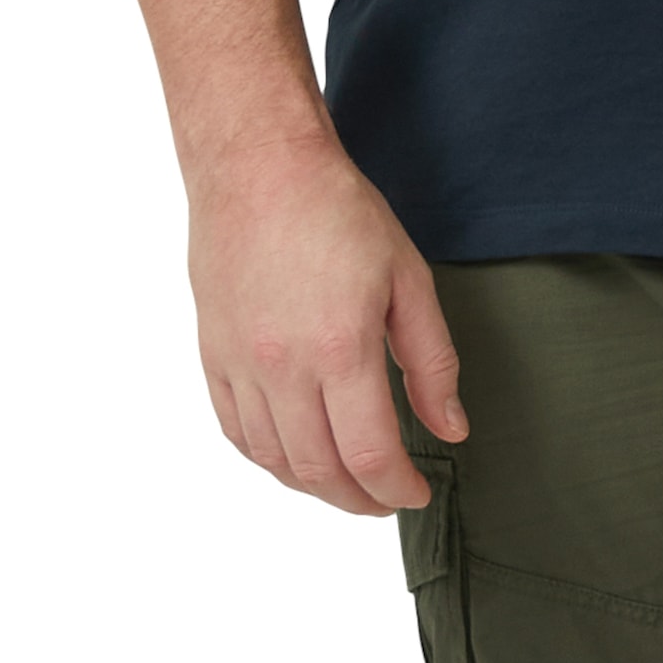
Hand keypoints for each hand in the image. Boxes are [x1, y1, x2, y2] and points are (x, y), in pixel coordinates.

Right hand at [187, 136, 463, 514]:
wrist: (256, 162)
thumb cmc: (337, 211)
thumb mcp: (408, 281)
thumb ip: (432, 364)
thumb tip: (450, 430)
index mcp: (339, 348)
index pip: (368, 455)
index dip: (397, 490)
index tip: (416, 493)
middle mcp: (282, 365)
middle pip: (320, 471)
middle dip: (360, 500)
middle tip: (386, 498)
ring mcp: (239, 362)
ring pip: (274, 460)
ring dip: (315, 488)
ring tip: (347, 484)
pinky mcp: (213, 352)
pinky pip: (236, 431)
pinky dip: (270, 459)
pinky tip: (297, 457)